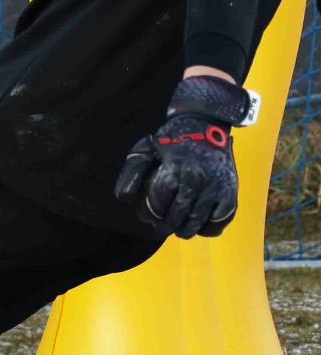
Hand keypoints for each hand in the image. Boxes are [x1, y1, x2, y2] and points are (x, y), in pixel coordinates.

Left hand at [114, 76, 251, 238]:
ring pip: (198, 220)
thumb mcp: (146, 149)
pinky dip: (209, 227)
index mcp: (174, 169)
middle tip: (161, 227)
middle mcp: (196, 179)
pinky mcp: (230, 191)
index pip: (158, 203)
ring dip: (186, 230)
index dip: (150, 214)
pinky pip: (220, 219)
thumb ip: (132, 172)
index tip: (147, 217)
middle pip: (178, 215)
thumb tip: (124, 197)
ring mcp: (215, 186)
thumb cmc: (171, 139)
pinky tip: (200, 226)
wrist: (206, 125)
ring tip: (179, 229)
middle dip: (166, 225)